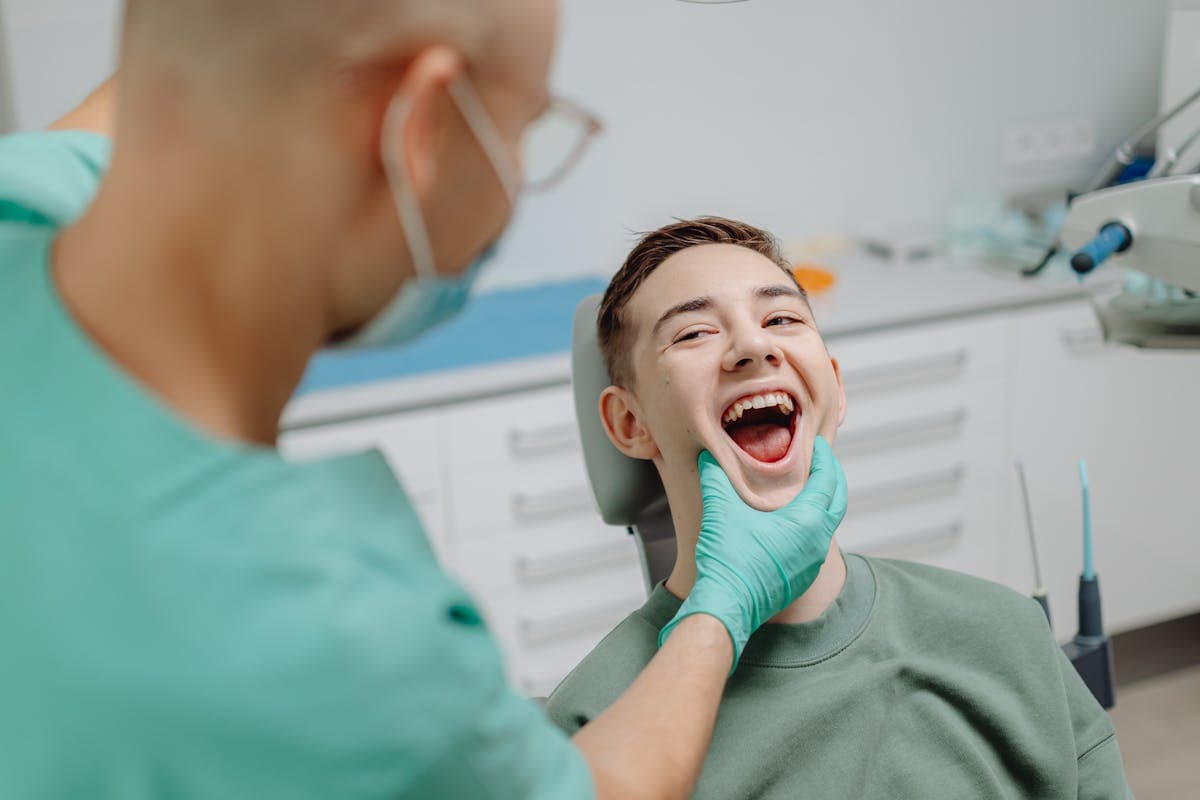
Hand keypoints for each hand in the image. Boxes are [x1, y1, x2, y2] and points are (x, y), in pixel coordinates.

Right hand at [659, 436, 847, 669]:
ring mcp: (813, 564)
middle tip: (823, 463)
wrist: (728, 605)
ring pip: (828, 525)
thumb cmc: (729, 560)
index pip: (827, 481)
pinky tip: (793, 524)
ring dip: (823, 504)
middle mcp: (817, 543)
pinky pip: (816, 545)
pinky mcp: (802, 579)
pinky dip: (812, 526)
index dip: (825, 459)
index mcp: (807, 522)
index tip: (818, 445)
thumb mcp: (721, 510)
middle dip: (833, 479)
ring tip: (807, 490)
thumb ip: (716, 478)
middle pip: (837, 502)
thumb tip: (708, 458)